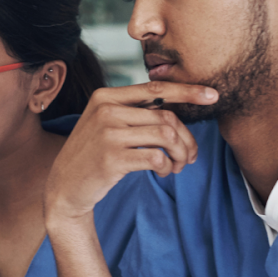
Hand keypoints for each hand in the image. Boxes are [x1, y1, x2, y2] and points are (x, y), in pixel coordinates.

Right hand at [44, 82, 215, 226]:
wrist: (64, 187)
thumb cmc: (92, 155)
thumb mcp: (104, 124)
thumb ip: (133, 112)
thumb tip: (178, 109)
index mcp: (104, 97)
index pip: (155, 89)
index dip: (188, 91)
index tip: (213, 95)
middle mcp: (105, 111)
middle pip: (166, 117)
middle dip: (186, 138)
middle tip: (190, 156)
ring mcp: (107, 134)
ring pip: (166, 136)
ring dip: (180, 154)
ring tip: (178, 165)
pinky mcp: (112, 158)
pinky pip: (156, 157)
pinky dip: (166, 166)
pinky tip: (163, 172)